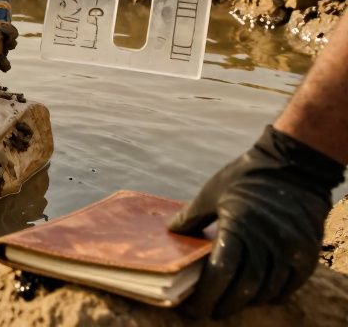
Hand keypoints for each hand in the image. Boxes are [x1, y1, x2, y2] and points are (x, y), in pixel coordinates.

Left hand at [169, 126, 343, 319]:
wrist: (294, 166)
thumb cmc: (246, 177)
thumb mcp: (212, 191)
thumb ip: (191, 215)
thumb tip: (170, 233)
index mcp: (239, 226)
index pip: (221, 271)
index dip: (205, 294)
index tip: (191, 308)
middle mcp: (267, 241)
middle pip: (244, 287)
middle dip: (223, 304)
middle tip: (208, 311)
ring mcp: (290, 249)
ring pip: (267, 289)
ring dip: (246, 301)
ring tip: (229, 304)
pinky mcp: (307, 252)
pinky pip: (289, 285)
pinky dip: (272, 294)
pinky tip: (257, 295)